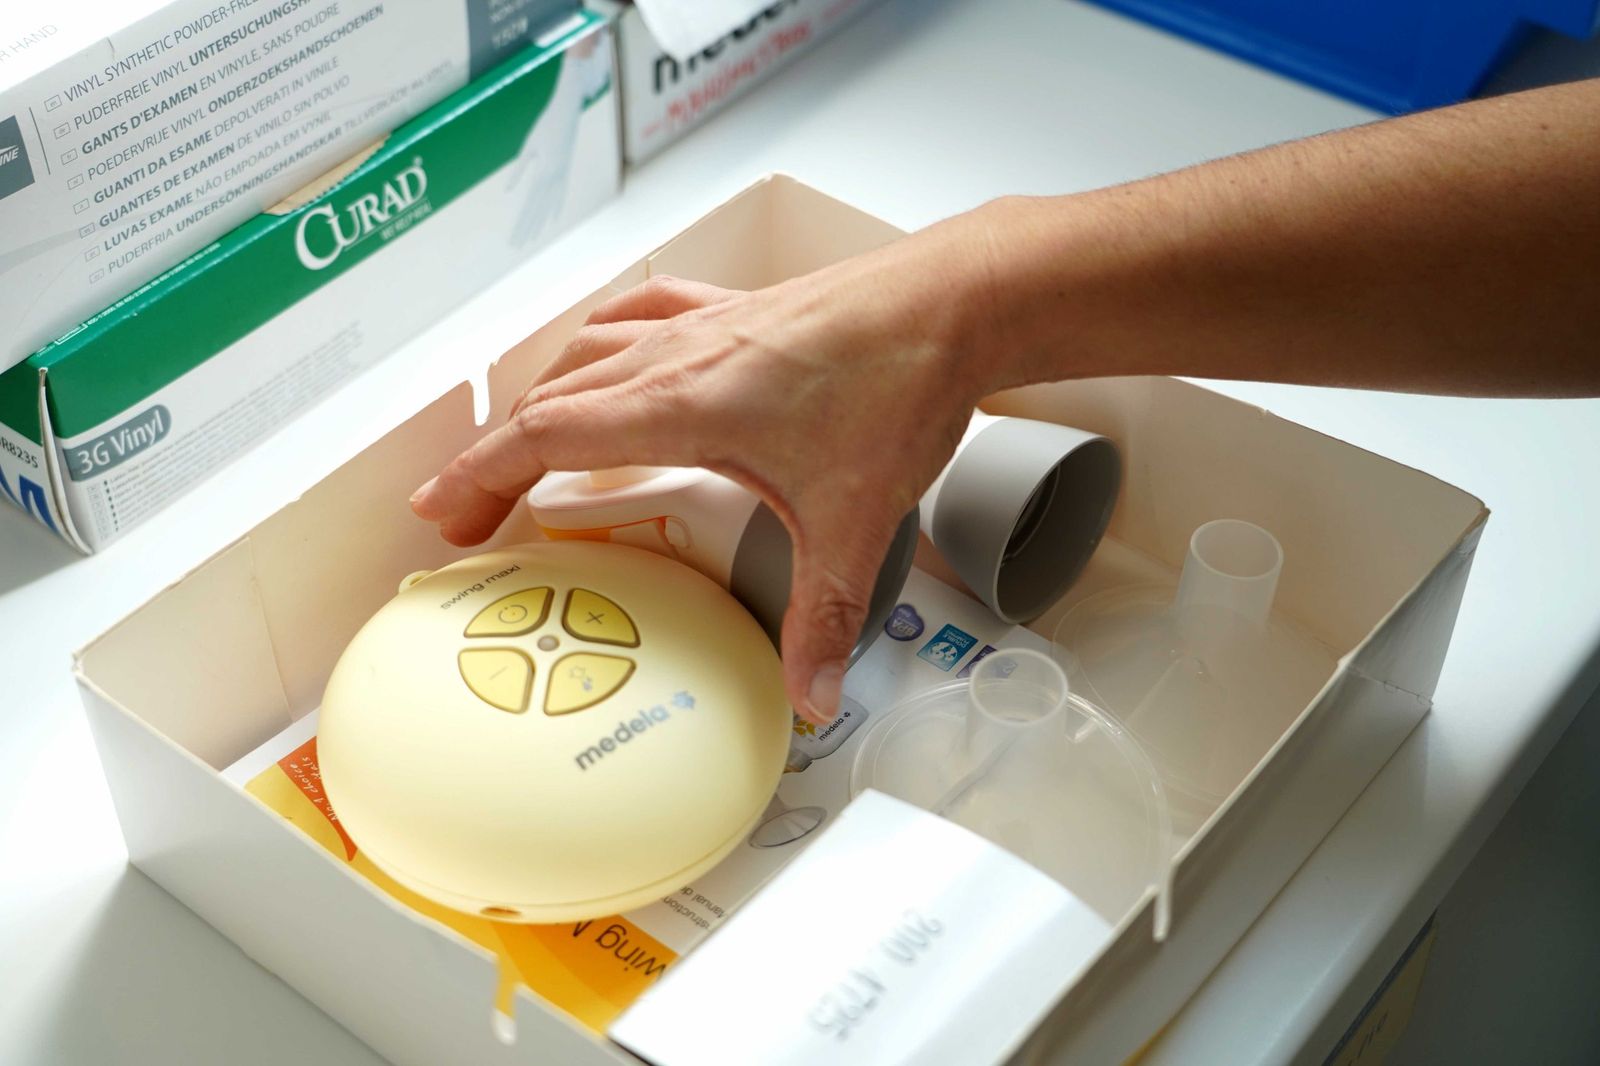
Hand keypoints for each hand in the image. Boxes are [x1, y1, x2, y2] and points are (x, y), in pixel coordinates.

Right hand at [411, 213, 1009, 721]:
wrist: (954, 300)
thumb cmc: (900, 387)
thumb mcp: (857, 519)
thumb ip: (825, 615)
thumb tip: (810, 697)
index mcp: (681, 402)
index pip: (545, 435)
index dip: (479, 474)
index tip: (441, 516)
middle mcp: (677, 354)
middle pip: (549, 399)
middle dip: (495, 457)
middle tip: (470, 513)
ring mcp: (704, 324)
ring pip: (586, 353)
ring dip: (541, 401)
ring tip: (522, 449)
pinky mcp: (736, 309)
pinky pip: (639, 316)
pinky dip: (601, 345)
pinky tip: (606, 358)